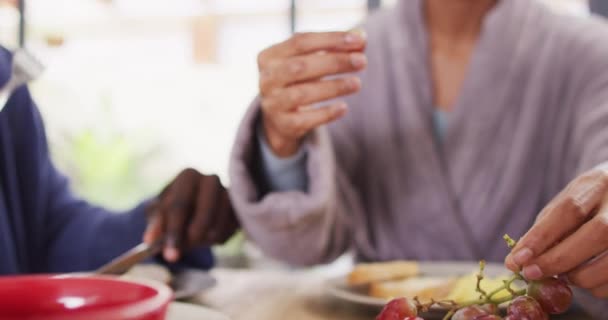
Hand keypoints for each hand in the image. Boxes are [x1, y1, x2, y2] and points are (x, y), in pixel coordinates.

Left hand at [143, 168, 238, 261]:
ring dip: (203, 241)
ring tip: (192, 242)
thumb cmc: (173, 207)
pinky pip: (230, 232)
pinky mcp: (240, 208)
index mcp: (188, 176)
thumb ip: (155, 224)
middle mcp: (211, 180)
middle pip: (205, 213)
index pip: (181, 205)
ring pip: (219, 226)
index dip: (174, 231)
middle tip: (182, 255)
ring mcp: (229, 193)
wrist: (194, 201)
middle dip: (193, 237)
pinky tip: (207, 237)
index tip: (170, 255)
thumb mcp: (158, 212)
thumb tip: (150, 240)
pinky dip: (217, 240)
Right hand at [258, 31, 366, 156]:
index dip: (331, 39)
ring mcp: (273, 103)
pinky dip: (326, 113)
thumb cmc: (299, 80)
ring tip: (357, 83)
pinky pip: (305, 119)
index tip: (359, 41)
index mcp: (270, 56)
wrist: (280, 119)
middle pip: (301, 66)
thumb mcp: (312, 60)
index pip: (301, 41)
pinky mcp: (284, 124)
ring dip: (333, 87)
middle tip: (362, 62)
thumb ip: (335, 47)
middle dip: (334, 62)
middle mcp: (267, 79)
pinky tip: (343, 107)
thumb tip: (361, 37)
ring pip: (303, 94)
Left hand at [505, 168, 607, 297]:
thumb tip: (516, 261)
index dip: (542, 237)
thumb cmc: (591, 200)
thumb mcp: (568, 202)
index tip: (517, 259)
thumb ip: (545, 228)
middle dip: (558, 260)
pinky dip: (596, 286)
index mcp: (598, 183)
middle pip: (596, 234)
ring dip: (579, 276)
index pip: (569, 209)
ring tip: (562, 275)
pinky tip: (587, 277)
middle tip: (531, 273)